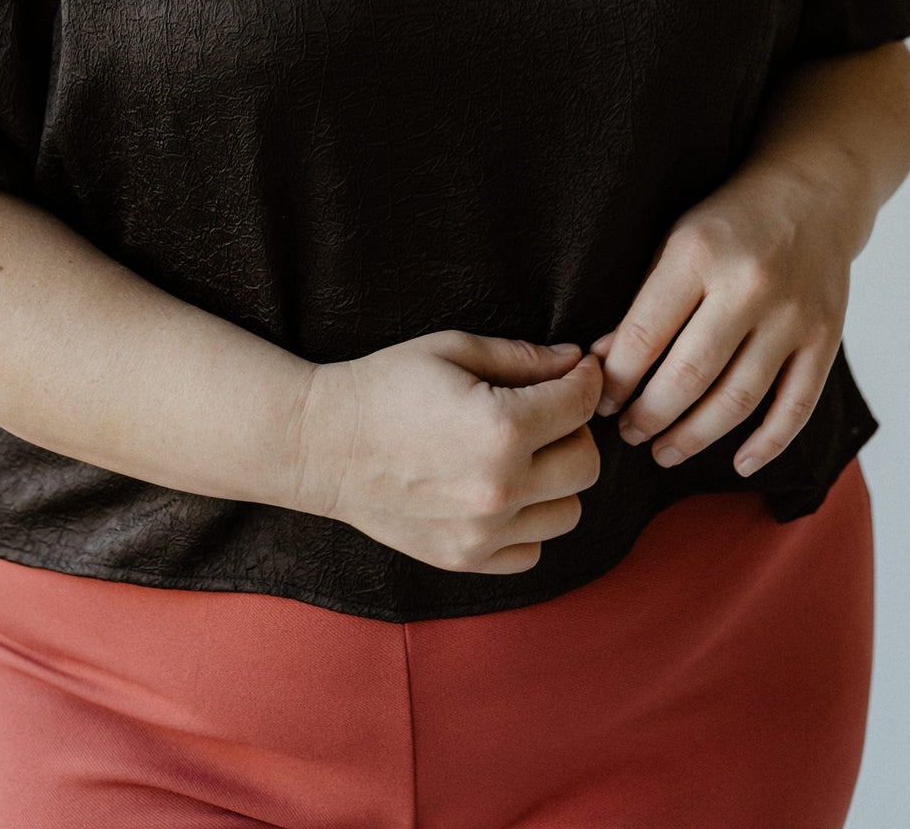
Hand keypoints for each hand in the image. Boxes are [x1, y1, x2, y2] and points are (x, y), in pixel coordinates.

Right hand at [296, 331, 601, 573]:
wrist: (322, 444)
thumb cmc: (385, 385)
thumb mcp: (453, 350)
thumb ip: (524, 358)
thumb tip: (579, 362)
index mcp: (503, 429)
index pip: (582, 404)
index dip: (585, 378)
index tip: (576, 371)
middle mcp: (502, 489)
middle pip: (588, 463)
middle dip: (574, 430)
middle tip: (544, 412)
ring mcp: (485, 532)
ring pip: (569, 512)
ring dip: (555, 480)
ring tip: (520, 455)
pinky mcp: (466, 560)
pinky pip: (532, 550)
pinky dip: (528, 523)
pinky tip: (499, 492)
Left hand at [589, 162, 857, 477]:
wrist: (812, 192)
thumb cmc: (728, 221)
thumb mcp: (673, 241)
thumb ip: (642, 303)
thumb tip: (602, 363)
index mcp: (698, 254)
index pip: (645, 335)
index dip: (616, 381)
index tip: (600, 403)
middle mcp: (748, 286)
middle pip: (690, 376)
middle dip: (650, 416)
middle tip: (627, 435)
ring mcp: (793, 316)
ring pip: (738, 400)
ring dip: (695, 437)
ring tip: (663, 452)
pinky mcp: (826, 338)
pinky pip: (796, 407)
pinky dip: (767, 444)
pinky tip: (737, 463)